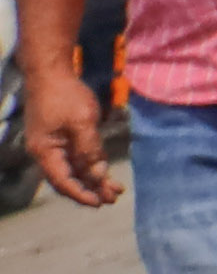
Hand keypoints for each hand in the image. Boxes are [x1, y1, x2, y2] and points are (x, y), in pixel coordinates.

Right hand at [24, 58, 110, 210]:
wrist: (51, 71)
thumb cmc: (64, 95)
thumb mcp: (82, 122)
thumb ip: (89, 150)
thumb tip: (98, 174)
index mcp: (45, 151)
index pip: (62, 181)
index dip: (81, 194)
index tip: (99, 202)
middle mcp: (46, 151)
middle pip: (69, 177)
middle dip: (91, 188)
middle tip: (113, 198)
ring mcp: (53, 144)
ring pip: (74, 167)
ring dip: (93, 178)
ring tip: (115, 189)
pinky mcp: (61, 136)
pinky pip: (75, 156)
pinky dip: (90, 164)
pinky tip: (105, 171)